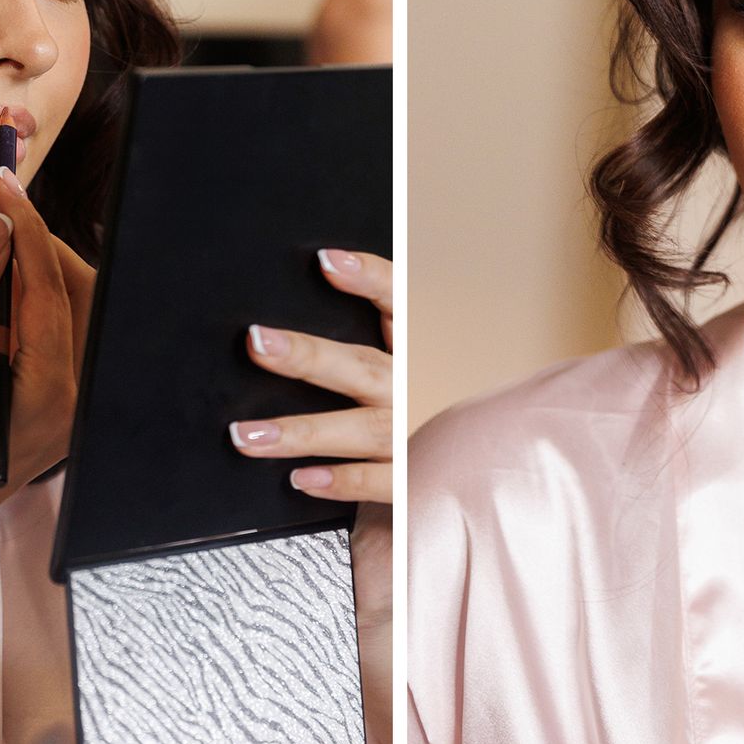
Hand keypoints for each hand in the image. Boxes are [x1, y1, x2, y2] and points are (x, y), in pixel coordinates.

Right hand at [0, 169, 90, 583]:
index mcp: (49, 394)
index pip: (49, 286)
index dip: (25, 226)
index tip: (1, 182)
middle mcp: (71, 405)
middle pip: (75, 298)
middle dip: (38, 245)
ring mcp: (62, 416)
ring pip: (65, 319)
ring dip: (32, 274)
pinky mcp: (43, 419)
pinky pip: (48, 346)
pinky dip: (24, 308)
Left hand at [228, 248, 392, 743]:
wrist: (499, 463)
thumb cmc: (434, 401)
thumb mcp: (414, 358)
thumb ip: (374, 337)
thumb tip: (315, 288)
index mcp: (420, 346)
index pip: (398, 301)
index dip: (368, 278)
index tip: (324, 259)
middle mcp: (417, 387)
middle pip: (360, 366)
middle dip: (307, 356)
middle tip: (256, 342)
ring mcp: (417, 436)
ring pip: (357, 431)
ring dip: (301, 432)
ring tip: (245, 435)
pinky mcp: (416, 483)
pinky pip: (377, 484)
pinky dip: (340, 481)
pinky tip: (301, 480)